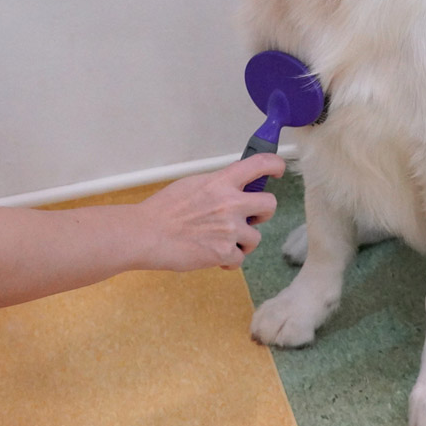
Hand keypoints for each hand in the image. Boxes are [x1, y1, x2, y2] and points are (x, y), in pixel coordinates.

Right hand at [135, 155, 285, 270]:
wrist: (147, 234)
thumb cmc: (163, 210)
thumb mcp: (192, 184)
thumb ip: (216, 185)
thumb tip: (232, 185)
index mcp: (221, 182)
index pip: (260, 164)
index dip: (276, 165)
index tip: (278, 171)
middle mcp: (231, 203)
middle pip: (270, 204)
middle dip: (263, 213)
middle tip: (249, 218)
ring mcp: (230, 230)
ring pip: (255, 238)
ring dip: (242, 242)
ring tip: (221, 242)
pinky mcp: (224, 253)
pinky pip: (239, 259)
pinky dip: (228, 261)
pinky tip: (214, 257)